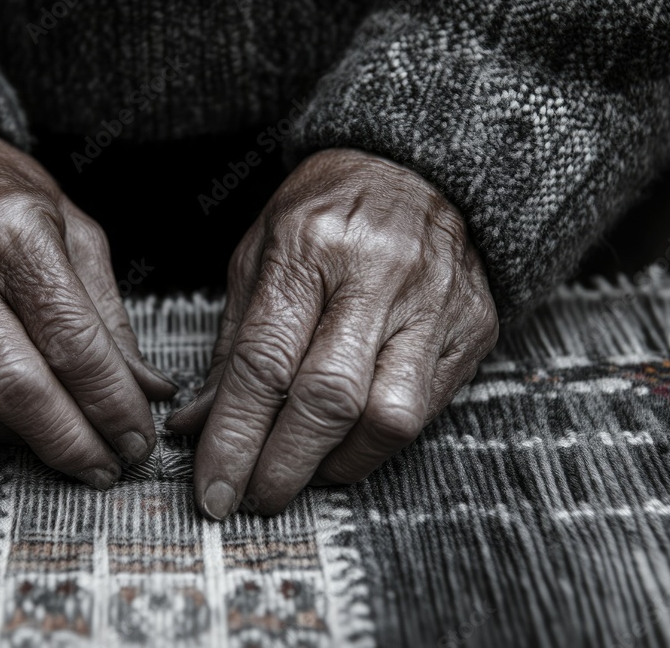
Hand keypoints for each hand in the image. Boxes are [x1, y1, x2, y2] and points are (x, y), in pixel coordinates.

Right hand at [0, 124, 176, 487]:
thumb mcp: (71, 227)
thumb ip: (108, 314)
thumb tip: (147, 388)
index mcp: (14, 230)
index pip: (72, 340)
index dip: (111, 402)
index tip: (137, 438)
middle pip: (16, 385)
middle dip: (70, 442)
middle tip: (106, 466)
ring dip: (26, 441)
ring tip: (66, 446)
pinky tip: (15, 424)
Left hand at [167, 148, 498, 517]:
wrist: (421, 169)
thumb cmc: (325, 213)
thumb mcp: (260, 256)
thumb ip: (232, 345)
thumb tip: (197, 426)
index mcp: (310, 249)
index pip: (264, 362)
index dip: (234, 437)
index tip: (213, 490)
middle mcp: (377, 276)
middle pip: (328, 399)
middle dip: (283, 466)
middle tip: (254, 499)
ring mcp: (434, 304)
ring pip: (389, 417)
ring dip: (338, 465)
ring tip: (304, 473)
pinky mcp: (472, 329)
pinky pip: (426, 410)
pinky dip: (378, 444)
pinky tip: (347, 446)